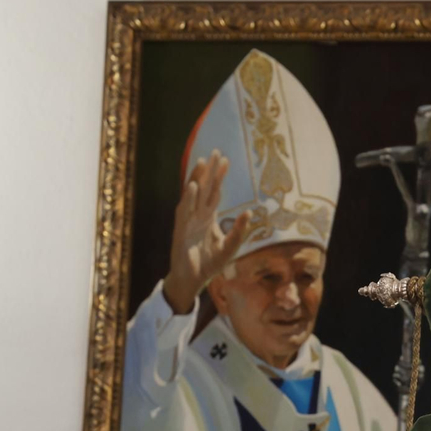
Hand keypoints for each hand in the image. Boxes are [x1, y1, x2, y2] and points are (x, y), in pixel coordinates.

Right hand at [162, 151, 248, 313]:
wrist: (193, 279)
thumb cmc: (210, 264)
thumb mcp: (230, 247)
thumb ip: (239, 231)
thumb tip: (249, 212)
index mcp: (208, 216)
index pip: (215, 191)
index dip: (219, 176)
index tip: (225, 159)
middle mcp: (197, 214)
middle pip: (205, 187)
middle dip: (210, 170)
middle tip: (216, 151)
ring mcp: (188, 220)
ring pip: (193, 194)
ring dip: (197, 178)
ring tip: (203, 161)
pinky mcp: (180, 229)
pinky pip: (185, 210)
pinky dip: (189, 198)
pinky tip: (194, 186)